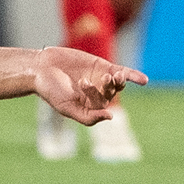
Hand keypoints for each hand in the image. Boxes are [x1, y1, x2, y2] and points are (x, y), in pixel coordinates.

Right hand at [33, 46, 148, 124]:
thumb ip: (87, 117)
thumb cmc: (50, 90)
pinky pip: (122, 71)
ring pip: (117, 84)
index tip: (84, 84)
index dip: (96, 96)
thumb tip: (111, 117)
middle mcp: (97, 95)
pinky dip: (133, 76)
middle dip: (108, 87)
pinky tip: (143, 80)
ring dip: (120, 81)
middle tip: (98, 78)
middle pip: (111, 94)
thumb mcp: (66, 107)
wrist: (40, 68)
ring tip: (115, 76)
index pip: (101, 107)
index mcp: (89, 108)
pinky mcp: (103, 66)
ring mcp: (101, 80)